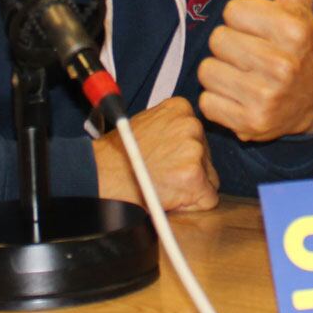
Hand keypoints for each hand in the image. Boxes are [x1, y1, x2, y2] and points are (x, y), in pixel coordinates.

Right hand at [93, 96, 218, 211]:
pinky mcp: (194, 176)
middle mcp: (192, 124)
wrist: (103, 175)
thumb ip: (172, 129)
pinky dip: (192, 204)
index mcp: (181, 108)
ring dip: (191, 187)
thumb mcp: (149, 124)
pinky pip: (208, 198)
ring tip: (163, 184)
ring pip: (209, 178)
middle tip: (165, 176)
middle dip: (190, 170)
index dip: (184, 154)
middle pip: (207, 157)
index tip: (170, 161)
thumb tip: (189, 143)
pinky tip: (171, 197)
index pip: (199, 136)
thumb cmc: (120, 155)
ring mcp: (194, 149)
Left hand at [197, 0, 312, 141]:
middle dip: (230, 44)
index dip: (242, 16)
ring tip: (245, 74)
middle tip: (252, 52)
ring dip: (220, 72)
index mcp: (296, 30)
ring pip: (207, 70)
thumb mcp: (296, 1)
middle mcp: (284, 65)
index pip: (233, 9)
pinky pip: (206, 101)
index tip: (260, 27)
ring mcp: (267, 98)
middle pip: (218, 39)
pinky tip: (239, 97)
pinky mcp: (249, 124)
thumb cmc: (296, 43)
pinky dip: (217, 100)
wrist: (308, 105)